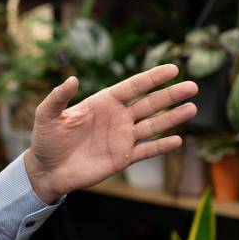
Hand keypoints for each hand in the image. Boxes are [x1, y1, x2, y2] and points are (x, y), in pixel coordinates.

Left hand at [22, 65, 197, 203]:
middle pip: (149, 103)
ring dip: (173, 117)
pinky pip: (146, 150)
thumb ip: (59, 96)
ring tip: (192, 107)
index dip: (153, 77)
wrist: (47, 170)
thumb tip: (73, 79)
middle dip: (171, 94)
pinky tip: (178, 140)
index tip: (173, 69)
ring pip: (153, 124)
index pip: (133, 86)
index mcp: (103, 102)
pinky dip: (162, 146)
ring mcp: (122, 137)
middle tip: (193, 86)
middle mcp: (117, 117)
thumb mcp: (47, 114)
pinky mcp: (122, 158)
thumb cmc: (46, 140)